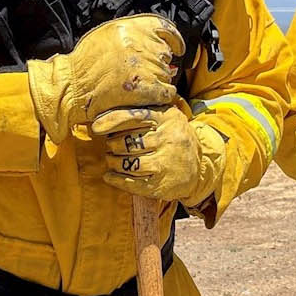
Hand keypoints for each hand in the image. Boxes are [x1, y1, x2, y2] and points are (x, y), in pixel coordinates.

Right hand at [26, 15, 183, 142]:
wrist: (72, 87)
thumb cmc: (85, 64)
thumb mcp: (108, 35)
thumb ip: (134, 35)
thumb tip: (161, 42)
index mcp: (130, 27)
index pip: (165, 27)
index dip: (174, 38)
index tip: (176, 46)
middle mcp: (139, 44)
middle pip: (165, 52)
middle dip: (157, 62)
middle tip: (141, 71)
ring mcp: (145, 66)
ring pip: (167, 73)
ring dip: (157, 79)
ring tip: (136, 83)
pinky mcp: (147, 88)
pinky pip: (167, 91)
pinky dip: (160, 95)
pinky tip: (146, 95)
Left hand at [91, 105, 224, 207]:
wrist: (199, 165)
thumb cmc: (172, 137)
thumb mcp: (165, 117)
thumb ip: (141, 112)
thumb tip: (103, 115)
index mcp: (168, 117)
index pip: (134, 116)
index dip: (111, 121)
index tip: (95, 127)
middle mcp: (169, 139)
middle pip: (128, 141)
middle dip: (112, 144)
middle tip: (110, 146)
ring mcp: (167, 163)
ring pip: (128, 162)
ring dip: (113, 161)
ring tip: (112, 159)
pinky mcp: (162, 184)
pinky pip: (132, 183)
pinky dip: (116, 179)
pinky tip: (110, 176)